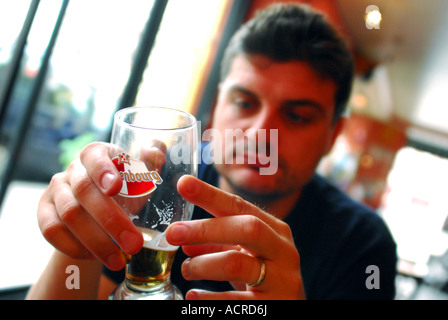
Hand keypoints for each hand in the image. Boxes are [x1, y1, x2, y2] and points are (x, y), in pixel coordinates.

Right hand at [37, 142, 164, 270]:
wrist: (98, 210)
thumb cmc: (126, 188)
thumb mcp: (142, 175)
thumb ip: (152, 160)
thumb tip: (157, 154)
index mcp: (97, 153)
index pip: (95, 157)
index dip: (104, 171)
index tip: (116, 188)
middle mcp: (73, 169)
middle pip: (85, 191)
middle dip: (111, 220)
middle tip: (134, 244)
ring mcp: (56, 190)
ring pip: (69, 214)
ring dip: (96, 241)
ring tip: (118, 260)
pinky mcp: (44, 211)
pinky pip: (52, 231)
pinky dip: (74, 246)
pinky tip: (94, 257)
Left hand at [166, 175, 305, 299]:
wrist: (292, 312)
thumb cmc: (267, 279)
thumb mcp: (247, 255)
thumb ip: (220, 245)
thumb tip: (185, 241)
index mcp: (276, 230)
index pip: (240, 206)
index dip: (210, 194)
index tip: (184, 184)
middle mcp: (283, 250)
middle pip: (246, 228)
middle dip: (206, 229)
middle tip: (173, 233)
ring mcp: (282, 280)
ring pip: (237, 264)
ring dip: (203, 265)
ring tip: (186, 269)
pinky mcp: (273, 306)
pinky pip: (235, 300)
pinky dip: (209, 298)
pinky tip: (193, 296)